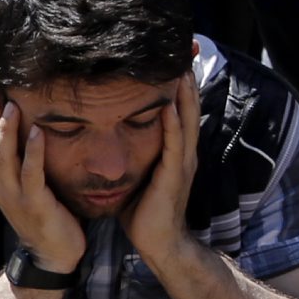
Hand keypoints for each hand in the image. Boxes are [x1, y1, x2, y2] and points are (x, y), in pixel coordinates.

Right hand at [0, 92, 87, 276]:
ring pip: (5, 158)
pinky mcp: (35, 203)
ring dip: (7, 130)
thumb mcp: (27, 188)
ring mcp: (15, 196)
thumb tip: (27, 136)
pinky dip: (34, 152)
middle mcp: (0, 187)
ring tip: (12, 105)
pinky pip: (32, 173)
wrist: (52, 255)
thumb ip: (23, 165)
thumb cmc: (45, 218)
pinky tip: (38, 131)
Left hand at [125, 61, 200, 271]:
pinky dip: (173, 125)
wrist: (160, 244)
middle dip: (185, 83)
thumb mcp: (138, 177)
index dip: (176, 88)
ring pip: (185, 122)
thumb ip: (133, 157)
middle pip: (187, 110)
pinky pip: (174, 146)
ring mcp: (181, 164)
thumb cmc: (145, 213)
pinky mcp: (173, 177)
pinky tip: (169, 107)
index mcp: (174, 153)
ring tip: (181, 69)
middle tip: (184, 53)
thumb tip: (112, 141)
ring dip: (184, 96)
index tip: (171, 61)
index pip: (177, 112)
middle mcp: (182, 154)